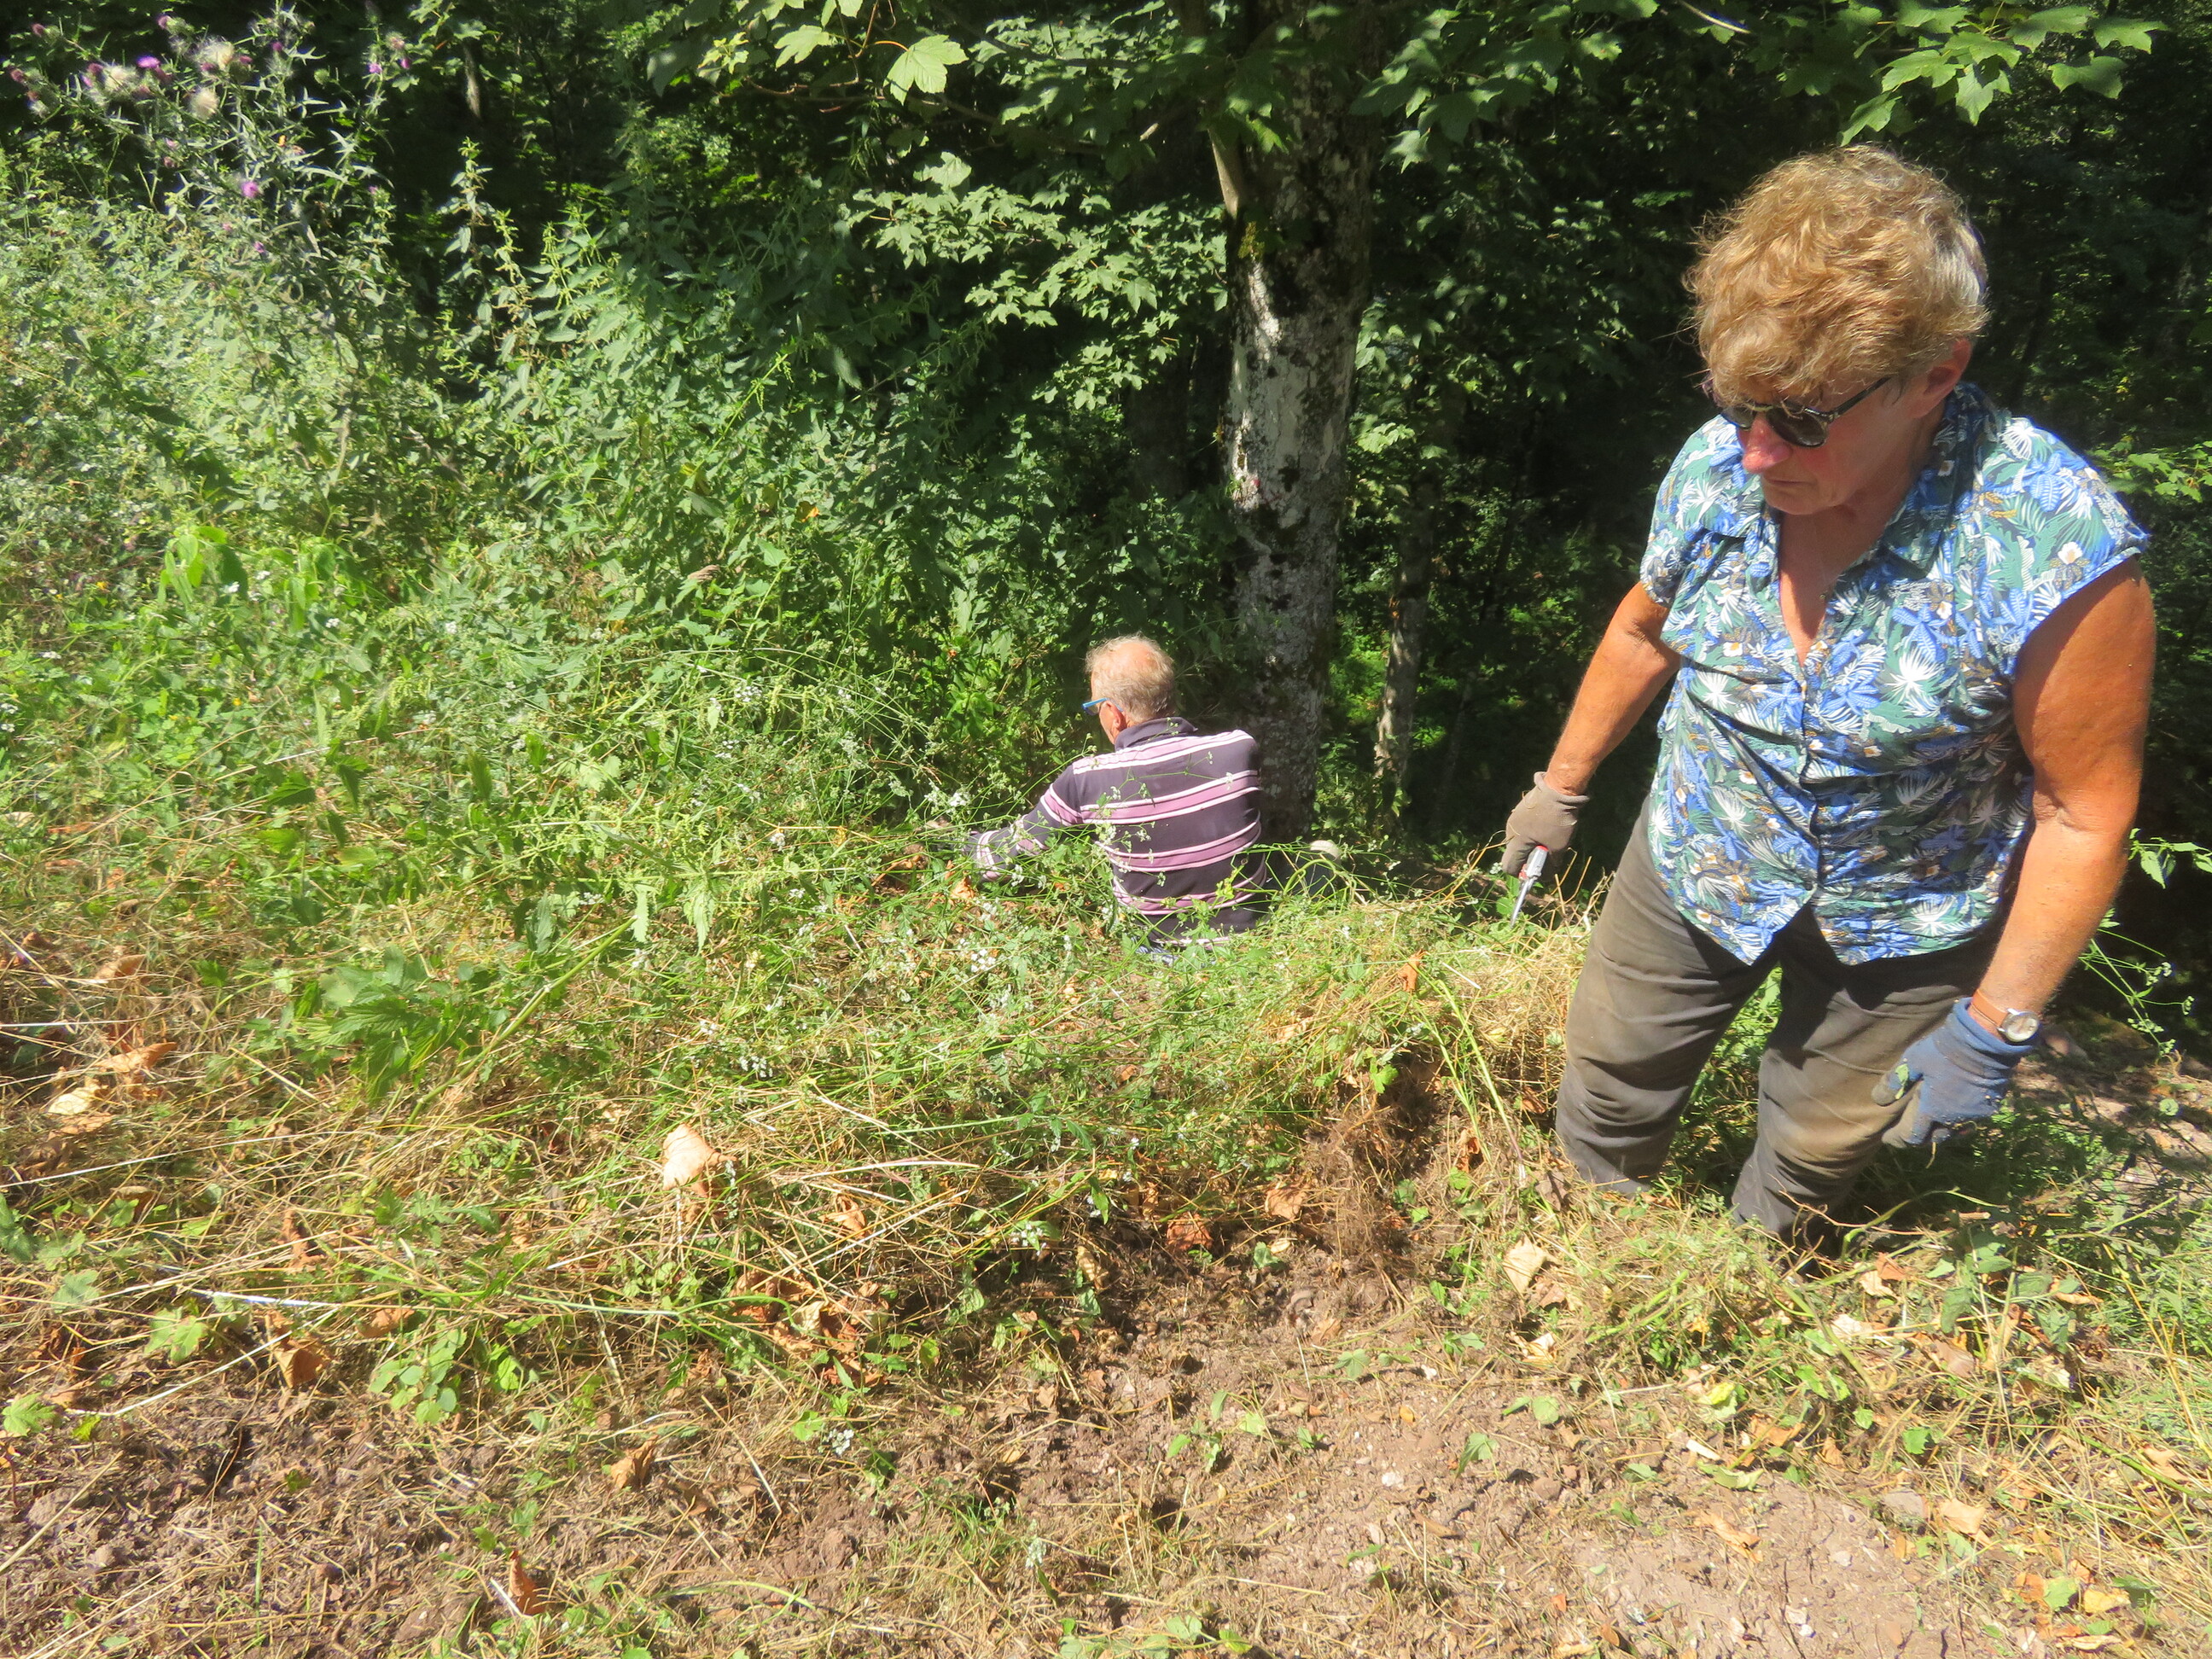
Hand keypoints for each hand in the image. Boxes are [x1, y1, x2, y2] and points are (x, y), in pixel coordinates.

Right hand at [1499, 773, 1587, 878]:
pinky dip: (1531, 832)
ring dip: (1530, 844)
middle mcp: (1510, 830)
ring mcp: (1514, 817)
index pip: (1509, 866)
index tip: (1535, 871)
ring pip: (1518, 838)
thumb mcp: (1558, 846)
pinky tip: (1546, 825)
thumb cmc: (1558, 820)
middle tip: (1545, 854)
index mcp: (1516, 841)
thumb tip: (1544, 877)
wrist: (1559, 788)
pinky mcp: (1521, 808)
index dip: (1521, 873)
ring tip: (1548, 838)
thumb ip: (1550, 864)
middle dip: (1527, 858)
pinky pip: (1523, 827)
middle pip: (1514, 852)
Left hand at [1875, 1000, 2037, 1148]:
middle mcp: (1952, 1118)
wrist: (1983, 1043)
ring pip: (1954, 1130)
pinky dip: (1960, 1118)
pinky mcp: (1989, 1107)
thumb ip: (1896, 1081)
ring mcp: (1973, 1114)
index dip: (1898, 1139)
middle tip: (1908, 1128)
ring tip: (1931, 1121)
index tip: (1889, 1137)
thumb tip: (1878, 1099)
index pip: (1912, 1137)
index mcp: (1931, 1110)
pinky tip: (1955, 1109)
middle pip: (1934, 1138)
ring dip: (1941, 1128)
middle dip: (1920, 1136)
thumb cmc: (1944, 1051)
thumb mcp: (1913, 1061)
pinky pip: (1971, 1119)